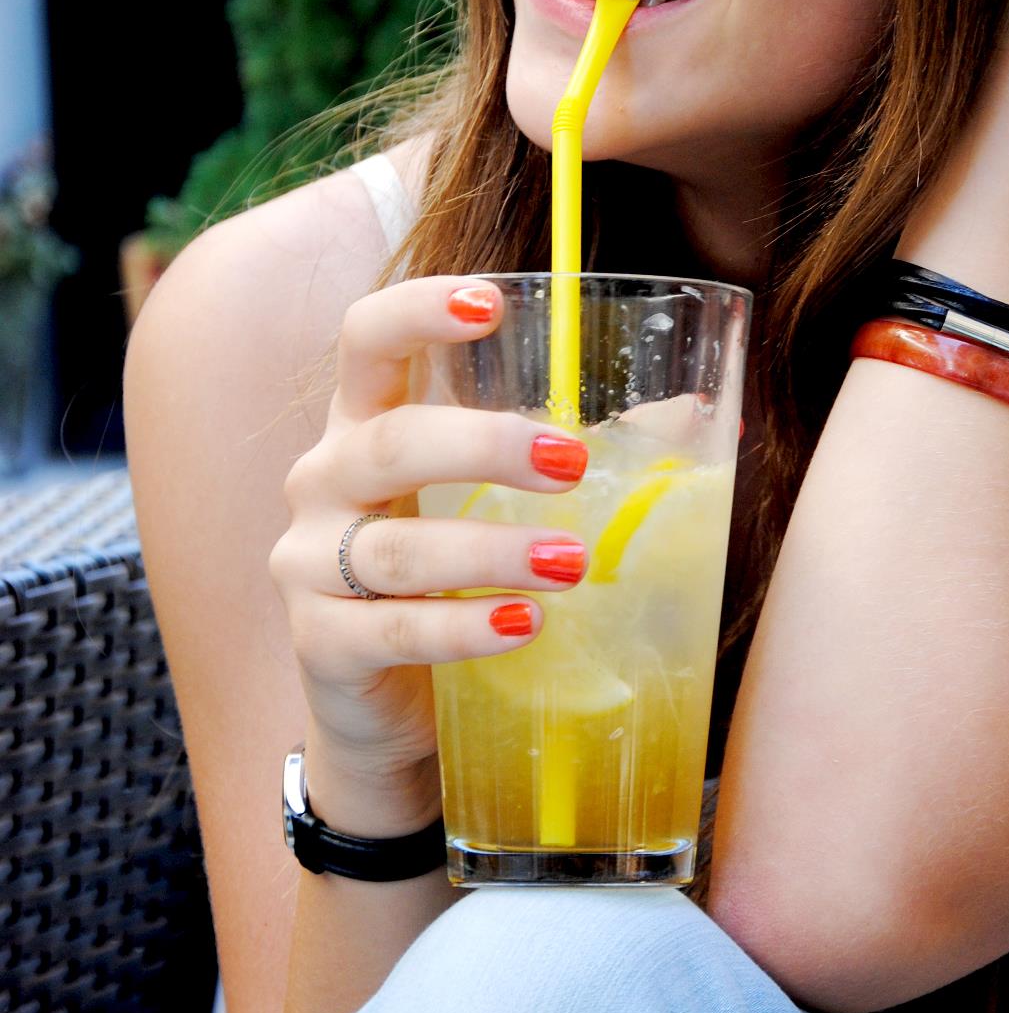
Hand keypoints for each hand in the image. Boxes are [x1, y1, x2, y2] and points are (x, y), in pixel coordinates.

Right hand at [267, 277, 589, 786]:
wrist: (390, 709)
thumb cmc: (453, 582)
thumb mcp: (498, 506)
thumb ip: (573, 454)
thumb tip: (695, 415)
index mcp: (364, 423)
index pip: (366, 339)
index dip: (416, 311)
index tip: (489, 304)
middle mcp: (325, 481)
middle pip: (391, 442)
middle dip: (484, 446)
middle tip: (573, 464)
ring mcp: (309, 564)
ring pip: (397, 548)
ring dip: (491, 552)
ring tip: (572, 563)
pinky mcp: (322, 645)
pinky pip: (392, 630)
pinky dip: (462, 629)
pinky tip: (523, 625)